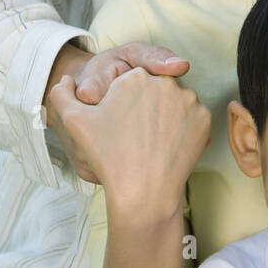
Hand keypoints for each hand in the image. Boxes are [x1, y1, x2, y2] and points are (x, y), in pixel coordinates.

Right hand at [49, 66, 211, 214]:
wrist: (143, 192)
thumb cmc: (108, 156)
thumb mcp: (74, 122)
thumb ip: (62, 94)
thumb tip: (67, 80)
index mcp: (135, 76)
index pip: (129, 83)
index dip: (121, 103)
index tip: (118, 124)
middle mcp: (166, 82)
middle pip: (153, 90)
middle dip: (144, 106)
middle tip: (134, 135)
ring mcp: (190, 100)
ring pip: (174, 103)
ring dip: (165, 116)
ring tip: (151, 141)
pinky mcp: (205, 119)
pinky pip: (192, 118)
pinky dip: (182, 129)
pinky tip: (167, 145)